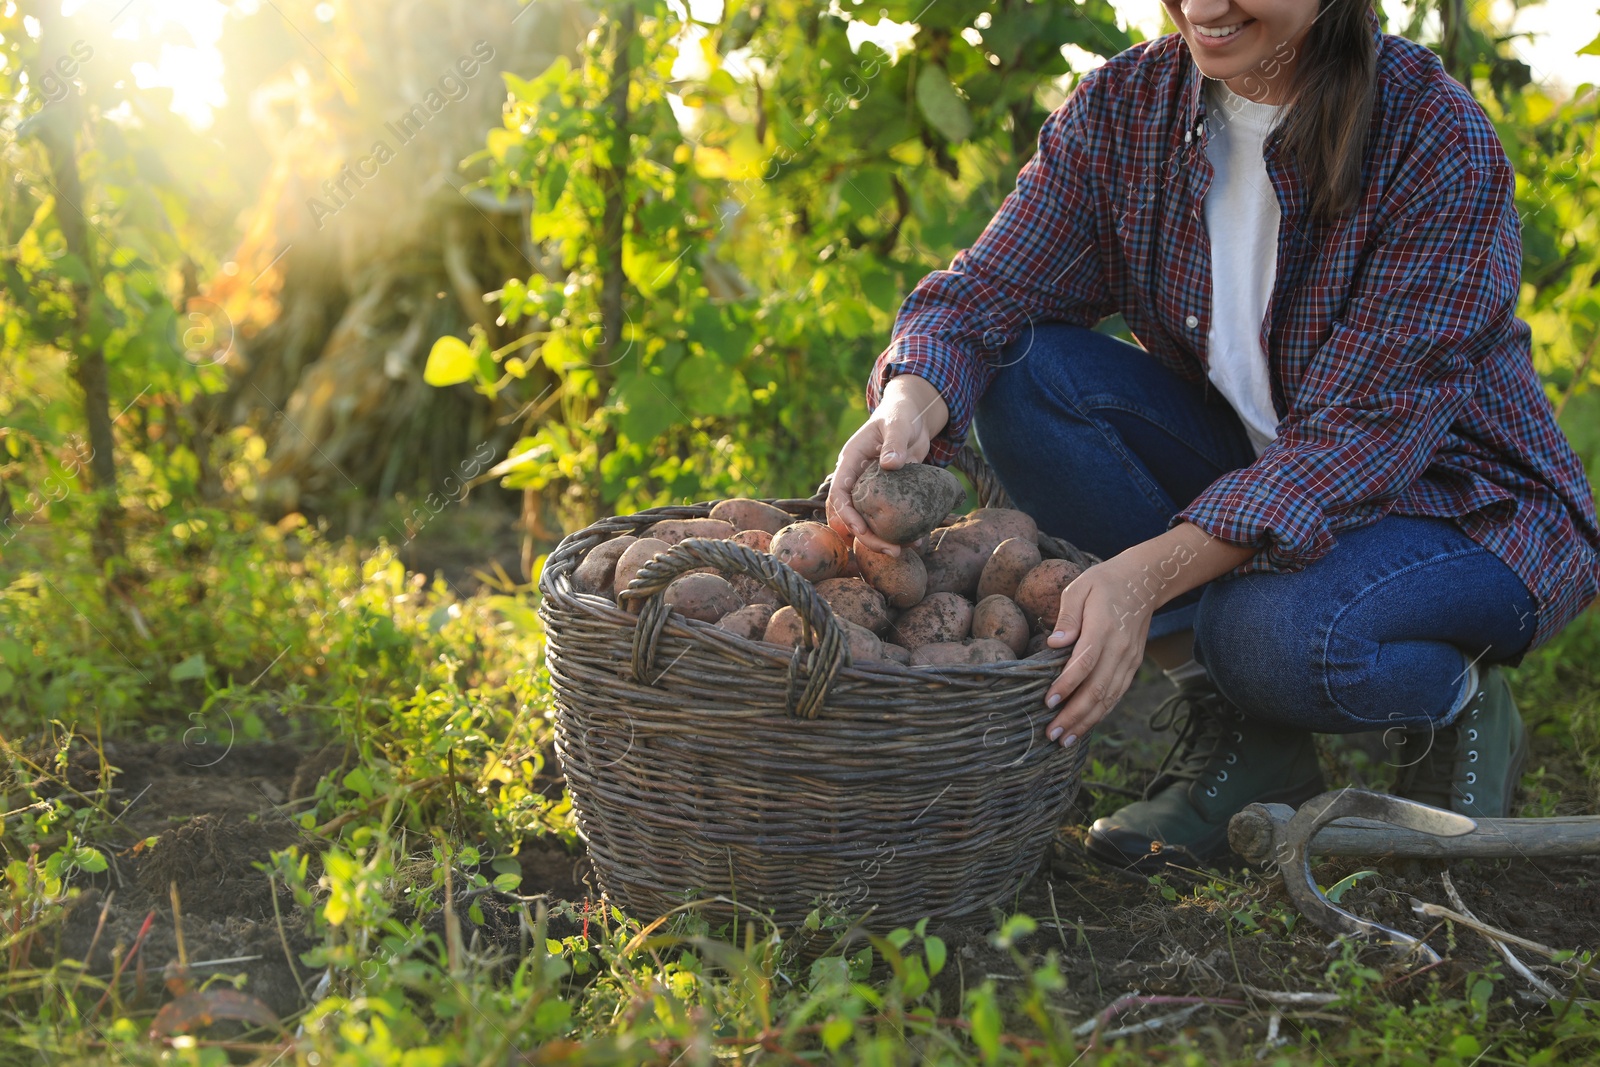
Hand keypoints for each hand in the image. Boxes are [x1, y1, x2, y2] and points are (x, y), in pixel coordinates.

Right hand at [826, 374, 948, 554]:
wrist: (914, 416)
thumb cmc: (900, 414)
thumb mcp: (897, 424)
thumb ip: (893, 441)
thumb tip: (889, 464)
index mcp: (851, 462)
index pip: (839, 493)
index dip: (846, 514)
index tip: (861, 530)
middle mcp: (858, 479)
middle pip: (851, 514)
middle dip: (866, 536)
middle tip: (891, 550)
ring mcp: (873, 489)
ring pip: (868, 520)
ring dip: (881, 538)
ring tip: (902, 551)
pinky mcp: (890, 495)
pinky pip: (889, 516)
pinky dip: (899, 530)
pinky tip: (916, 541)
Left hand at [1039, 523, 1255, 747]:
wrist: (1144, 582)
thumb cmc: (1103, 583)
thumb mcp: (1080, 588)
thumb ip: (1067, 616)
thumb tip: (1054, 643)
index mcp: (1103, 628)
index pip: (1084, 663)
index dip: (1066, 685)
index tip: (1047, 702)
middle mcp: (1119, 649)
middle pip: (1097, 689)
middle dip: (1074, 715)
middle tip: (1051, 734)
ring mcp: (1129, 660)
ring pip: (1109, 698)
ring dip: (1087, 721)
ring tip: (1065, 740)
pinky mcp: (1132, 665)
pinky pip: (1117, 694)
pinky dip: (1101, 713)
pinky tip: (1084, 726)